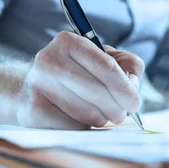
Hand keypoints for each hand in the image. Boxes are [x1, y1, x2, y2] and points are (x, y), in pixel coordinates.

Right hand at [16, 31, 144, 129]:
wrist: (33, 87)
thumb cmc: (77, 71)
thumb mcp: (105, 58)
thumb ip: (128, 65)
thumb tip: (132, 85)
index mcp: (69, 41)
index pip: (105, 66)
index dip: (124, 88)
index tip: (135, 103)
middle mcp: (49, 59)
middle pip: (96, 91)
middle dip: (116, 107)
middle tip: (121, 114)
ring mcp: (38, 84)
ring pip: (85, 112)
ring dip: (101, 118)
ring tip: (101, 115)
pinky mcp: (34, 109)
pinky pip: (71, 126)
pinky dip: (83, 127)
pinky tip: (82, 120)